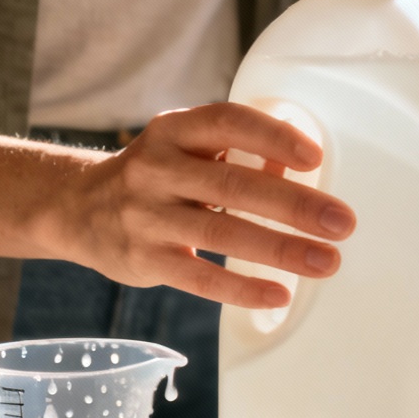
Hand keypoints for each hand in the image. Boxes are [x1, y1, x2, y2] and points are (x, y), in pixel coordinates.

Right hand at [61, 103, 355, 309]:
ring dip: (280, 249)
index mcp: (175, 131)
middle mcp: (158, 168)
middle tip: (341, 222)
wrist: (77, 208)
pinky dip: (241, 288)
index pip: (228, 123)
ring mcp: (148, 216)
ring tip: (327, 262)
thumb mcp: (186, 149)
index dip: (272, 137)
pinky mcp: (144, 259)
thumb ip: (238, 154)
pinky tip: (278, 294)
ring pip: (221, 233)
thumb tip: (297, 169)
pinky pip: (198, 278)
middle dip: (293, 205)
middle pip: (233, 184)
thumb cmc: (155, 175)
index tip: (313, 156)